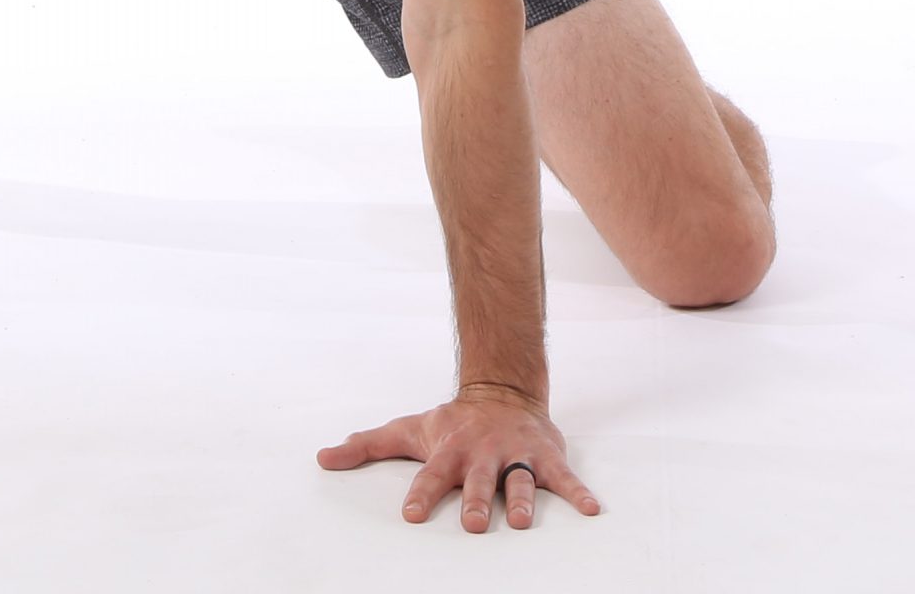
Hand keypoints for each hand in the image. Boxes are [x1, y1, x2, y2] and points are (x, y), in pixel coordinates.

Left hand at [316, 385, 602, 530]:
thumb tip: (323, 457)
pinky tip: (591, 510)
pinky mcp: (545, 456)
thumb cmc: (451, 423)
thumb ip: (368, 446)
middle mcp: (483, 453)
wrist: (502, 391)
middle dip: (476, 499)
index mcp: (450, 450)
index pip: (432, 474)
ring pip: (519, 480)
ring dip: (520, 500)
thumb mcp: (410, 429)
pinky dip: (578, 492)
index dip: (423, 494)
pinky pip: (563, 477)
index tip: (413, 515)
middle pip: (478, 480)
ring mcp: (515, 454)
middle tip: (473, 524)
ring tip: (520, 523)